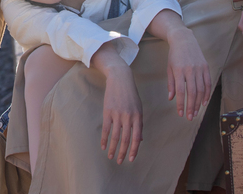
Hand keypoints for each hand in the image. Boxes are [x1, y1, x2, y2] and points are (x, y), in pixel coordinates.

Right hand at [91, 46, 142, 163]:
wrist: (120, 79)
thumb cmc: (130, 94)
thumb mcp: (138, 108)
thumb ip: (139, 123)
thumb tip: (139, 140)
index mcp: (138, 117)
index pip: (137, 138)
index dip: (134, 150)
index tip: (131, 159)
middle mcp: (129, 117)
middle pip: (126, 139)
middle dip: (123, 152)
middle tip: (120, 162)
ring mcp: (118, 114)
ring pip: (116, 136)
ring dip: (113, 148)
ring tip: (111, 157)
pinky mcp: (107, 111)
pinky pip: (106, 129)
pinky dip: (104, 139)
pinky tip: (103, 146)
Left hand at [166, 28, 211, 120]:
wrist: (184, 39)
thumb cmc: (174, 55)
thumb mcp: (169, 68)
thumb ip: (171, 84)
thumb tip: (171, 98)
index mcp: (179, 70)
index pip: (180, 91)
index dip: (181, 103)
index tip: (180, 113)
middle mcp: (190, 70)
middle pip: (192, 92)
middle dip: (191, 106)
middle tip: (190, 117)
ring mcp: (199, 68)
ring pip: (201, 89)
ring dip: (198, 103)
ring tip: (195, 112)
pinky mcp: (206, 67)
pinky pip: (208, 83)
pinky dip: (207, 94)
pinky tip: (203, 102)